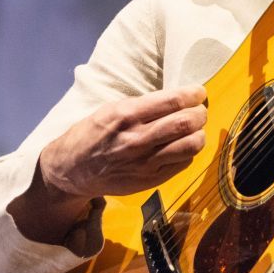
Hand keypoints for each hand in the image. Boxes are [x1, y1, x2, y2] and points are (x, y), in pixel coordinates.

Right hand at [10, 87, 208, 243]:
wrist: (73, 170)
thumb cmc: (93, 135)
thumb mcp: (111, 110)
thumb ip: (143, 106)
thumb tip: (176, 100)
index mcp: (126, 115)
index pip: (172, 101)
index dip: (193, 95)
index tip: (198, 92)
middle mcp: (138, 138)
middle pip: (186, 123)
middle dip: (200, 113)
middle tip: (199, 111)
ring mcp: (146, 162)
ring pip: (191, 145)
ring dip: (199, 134)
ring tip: (194, 130)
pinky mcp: (151, 180)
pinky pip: (183, 163)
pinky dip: (187, 152)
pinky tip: (179, 147)